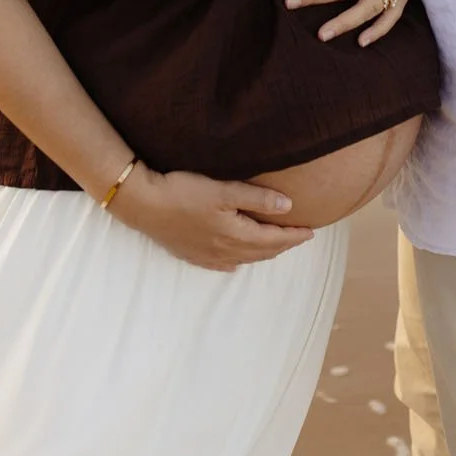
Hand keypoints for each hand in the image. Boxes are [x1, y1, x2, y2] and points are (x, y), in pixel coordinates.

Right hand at [110, 161, 313, 271]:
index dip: (294, 235)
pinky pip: (223, 265)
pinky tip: (237, 262)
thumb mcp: (223, 190)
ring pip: (245, 259)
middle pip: (263, 252)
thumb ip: (257, 198)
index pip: (274, 239)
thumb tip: (288, 206)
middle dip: (284, 245)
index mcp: (236, 235)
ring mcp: (207, 256)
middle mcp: (225, 251)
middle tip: (300, 238)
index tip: (311, 231)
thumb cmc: (184, 191)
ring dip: (264, 253)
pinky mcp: (192, 255)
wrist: (144, 204)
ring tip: (276, 246)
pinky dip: (238, 262)